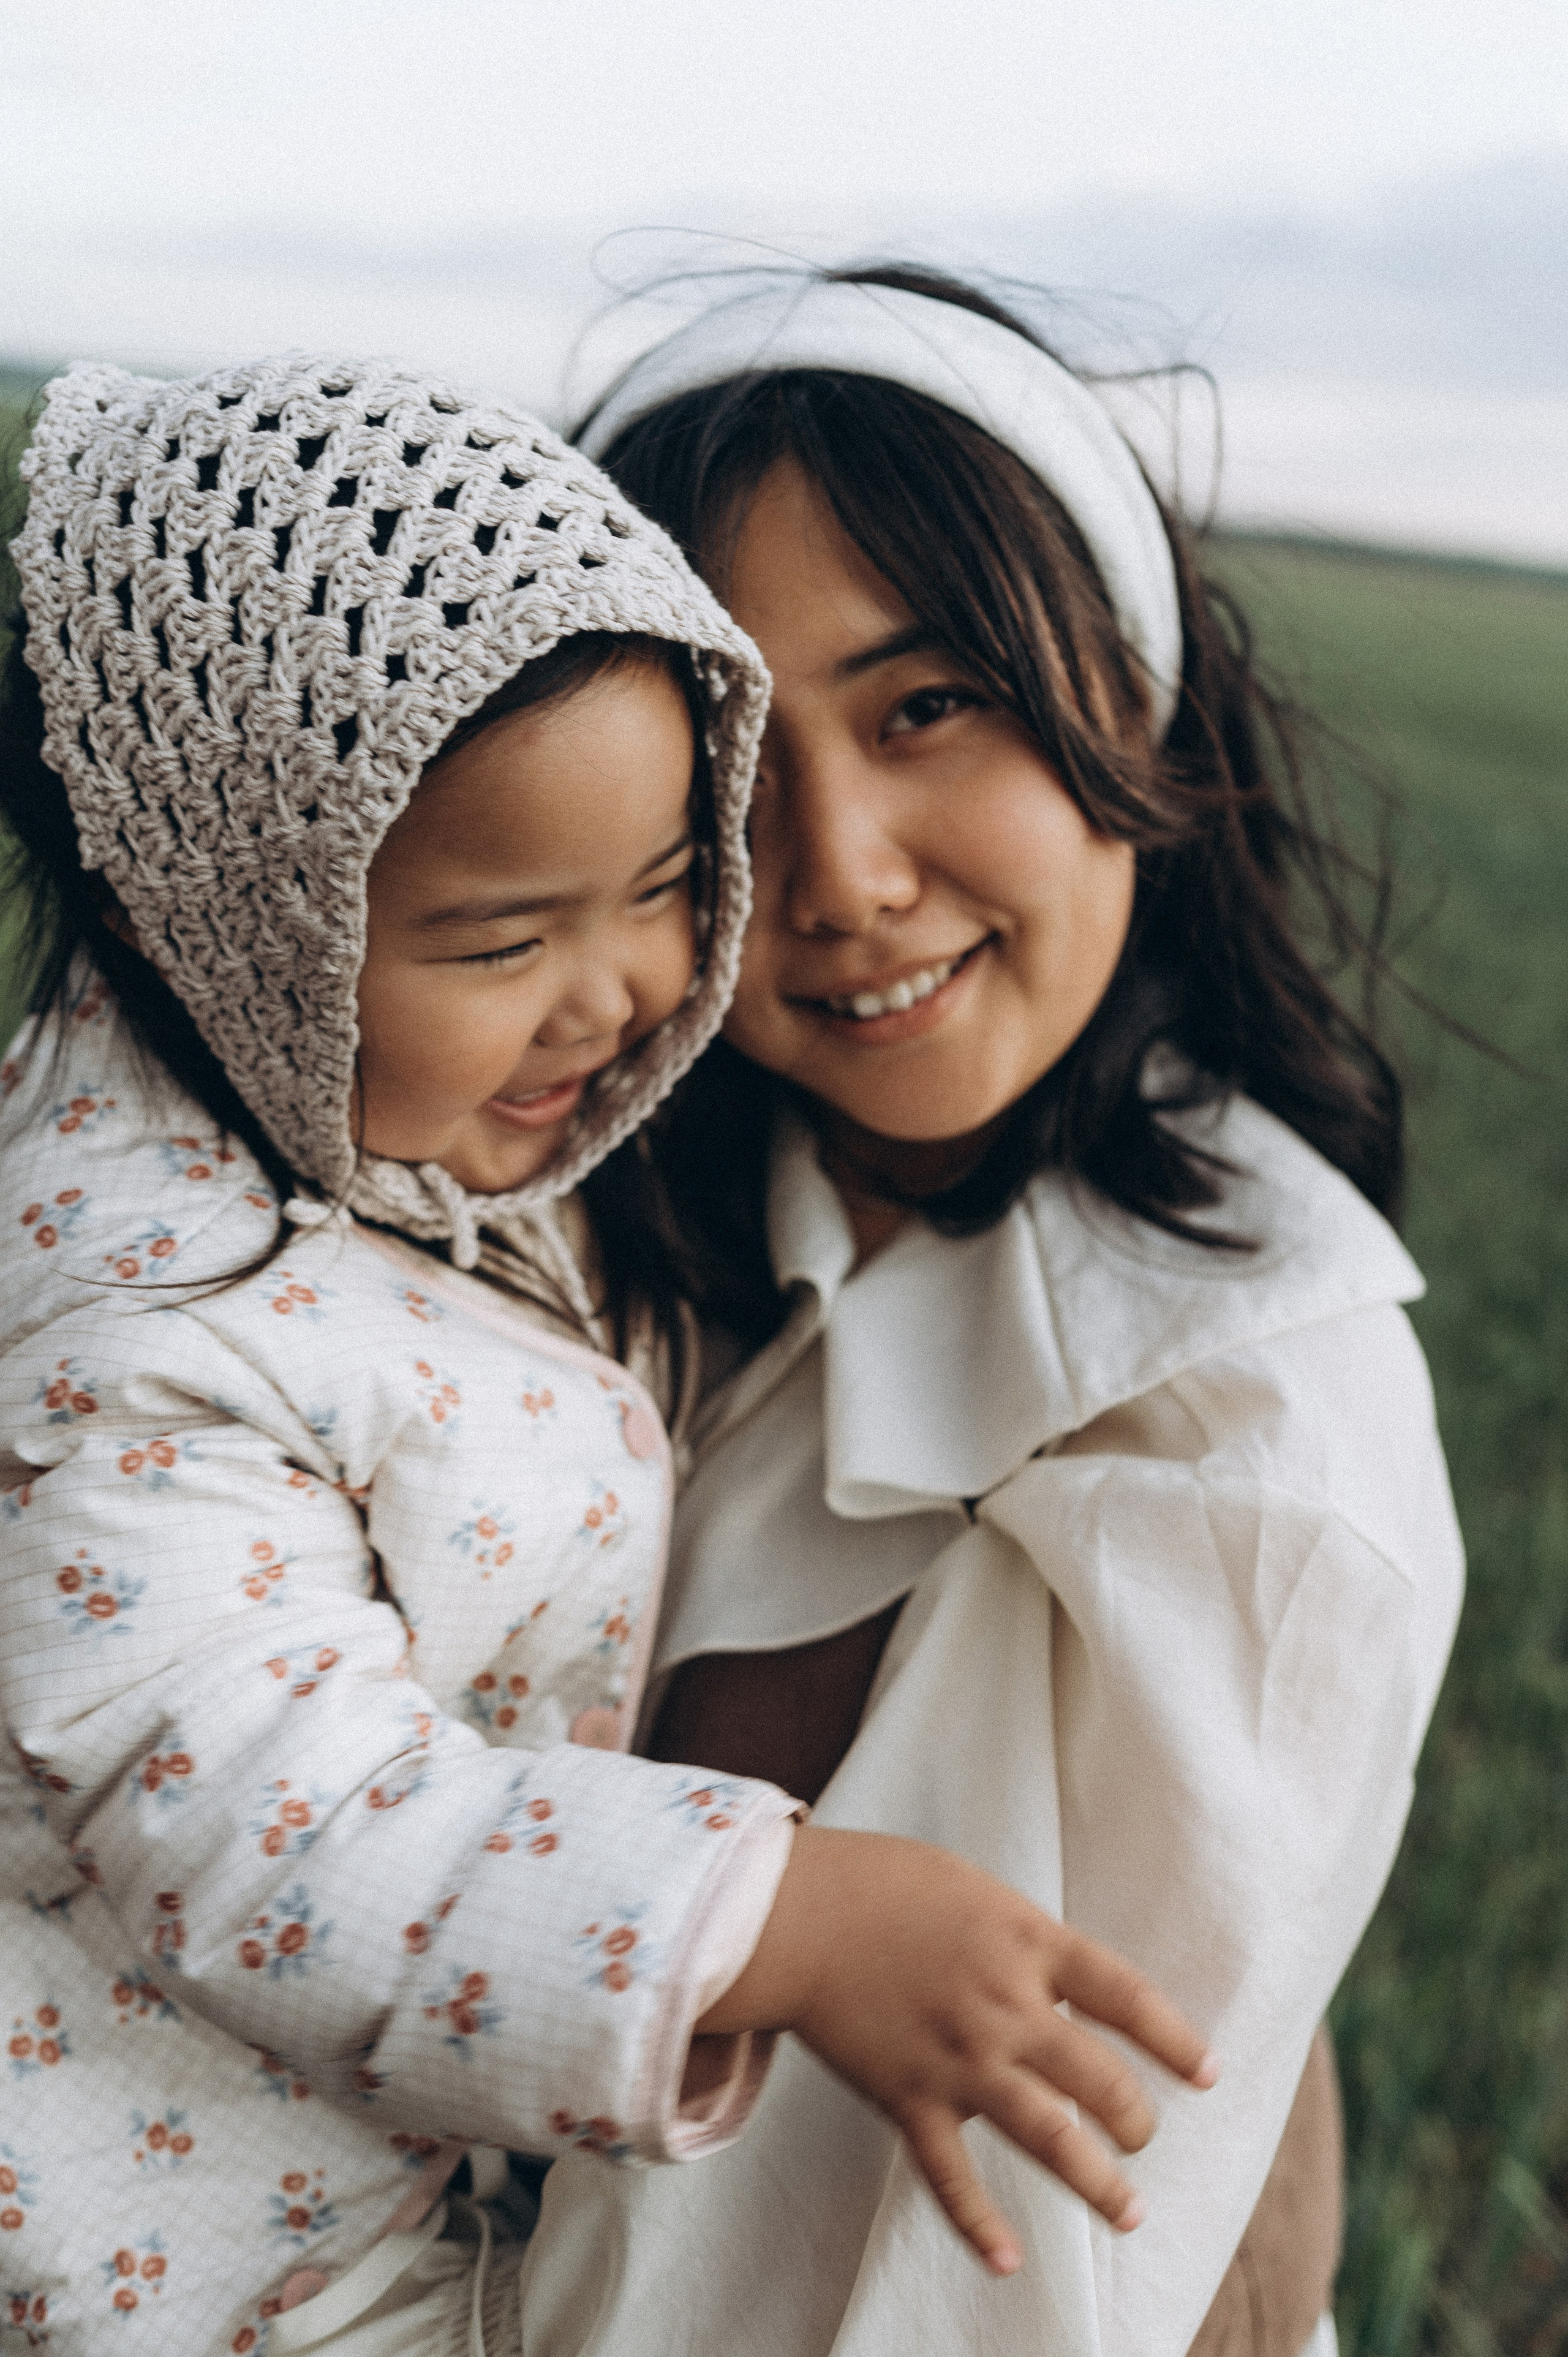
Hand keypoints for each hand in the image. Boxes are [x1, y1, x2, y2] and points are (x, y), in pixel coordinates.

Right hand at [696, 1826, 1216, 2275]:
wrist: (799, 1911)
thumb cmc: (886, 1884)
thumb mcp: (976, 1891)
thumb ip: (1023, 1940)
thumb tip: (1063, 1984)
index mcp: (1027, 1941)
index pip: (1126, 1996)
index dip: (1174, 2039)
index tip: (1208, 2075)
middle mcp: (1005, 2005)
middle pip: (1100, 2078)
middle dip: (1135, 2120)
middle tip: (1144, 2139)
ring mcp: (958, 2057)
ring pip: (1049, 2135)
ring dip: (1096, 2182)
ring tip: (1128, 2213)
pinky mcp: (908, 2096)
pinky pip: (951, 2175)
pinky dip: (980, 2224)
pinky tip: (1009, 2260)